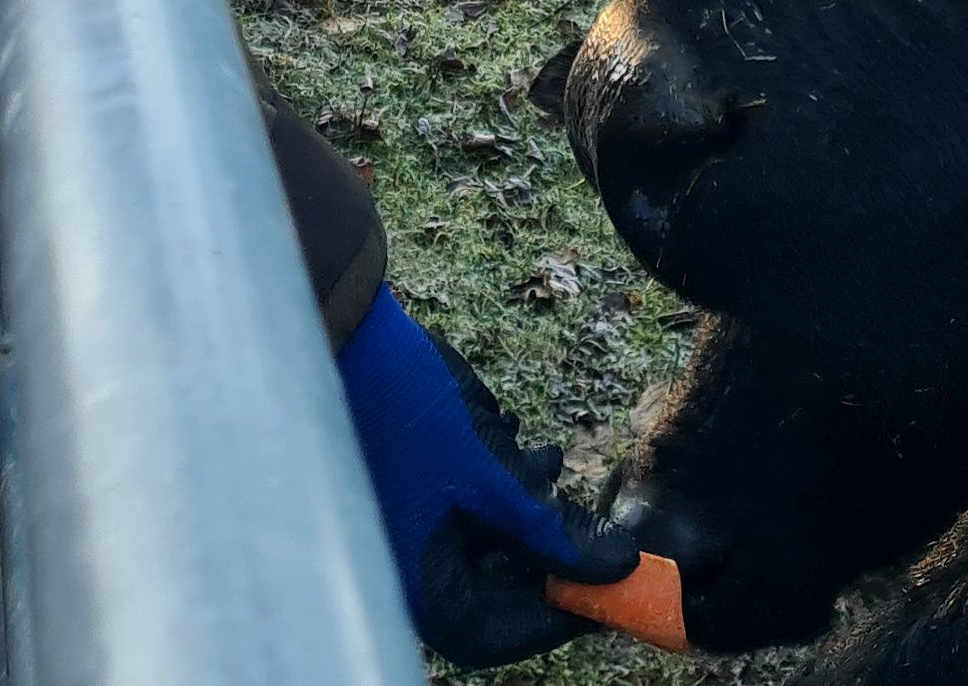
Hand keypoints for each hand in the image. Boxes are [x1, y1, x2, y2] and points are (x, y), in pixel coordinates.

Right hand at [334, 288, 638, 666]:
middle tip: (593, 529)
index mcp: (415, 581)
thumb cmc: (406, 410)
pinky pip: (469, 511)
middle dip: (548, 555)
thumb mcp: (493, 474)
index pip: (494, 634)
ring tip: (546, 464)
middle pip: (495, 591)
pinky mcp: (414, 492)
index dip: (556, 617)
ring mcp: (408, 528)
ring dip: (530, 515)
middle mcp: (407, 566)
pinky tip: (517, 448)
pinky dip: (503, 489)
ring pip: (487, 545)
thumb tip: (617, 566)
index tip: (607, 594)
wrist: (350, 333)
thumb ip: (553, 528)